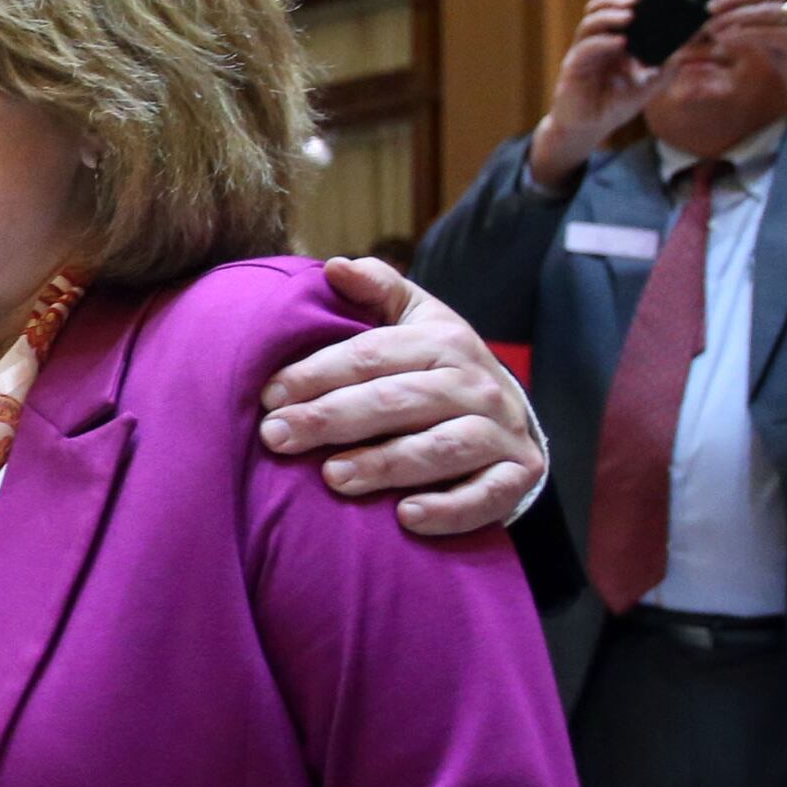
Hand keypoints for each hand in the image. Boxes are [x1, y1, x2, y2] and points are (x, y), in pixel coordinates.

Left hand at [258, 258, 545, 535]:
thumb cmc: (440, 370)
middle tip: (277, 437)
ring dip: (385, 464)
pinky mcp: (517, 477)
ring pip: (441, 448)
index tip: (269, 396)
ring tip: (332, 478)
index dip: (317, 374)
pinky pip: (486, 496)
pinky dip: (448, 509)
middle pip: (397, 400)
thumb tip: (334, 267)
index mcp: (444, 341)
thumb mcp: (415, 321)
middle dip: (331, 419)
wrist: (510, 419)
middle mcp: (476, 384)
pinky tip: (406, 518)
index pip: (372, 355)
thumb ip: (377, 290)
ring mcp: (501, 432)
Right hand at [526, 0, 659, 185]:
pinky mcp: (573, 68)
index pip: (617, 12)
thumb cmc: (612, 105)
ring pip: (589, 24)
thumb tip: (682, 51)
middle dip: (616, 0)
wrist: (588, 129)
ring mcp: (582, 54)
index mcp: (611, 43)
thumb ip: (665, 71)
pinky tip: (620, 42)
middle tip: (637, 0)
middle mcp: (595, 44)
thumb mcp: (647, 87)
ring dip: (609, 16)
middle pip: (598, 9)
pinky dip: (603, 42)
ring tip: (630, 15)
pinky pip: (585, 48)